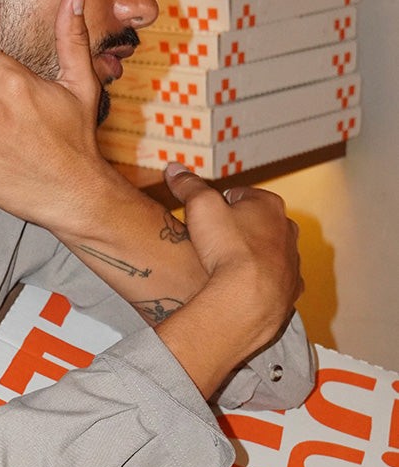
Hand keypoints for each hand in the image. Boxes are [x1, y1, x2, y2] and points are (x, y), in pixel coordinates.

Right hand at [163, 162, 302, 362]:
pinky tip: (243, 287)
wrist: (248, 298)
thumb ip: (188, 185)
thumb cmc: (227, 248)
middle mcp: (287, 229)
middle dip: (239, 228)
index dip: (219, 204)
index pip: (240, 195)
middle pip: (258, 222)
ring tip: (226, 267)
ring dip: (251, 255)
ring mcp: (292, 260)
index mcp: (268, 204)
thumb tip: (174, 168)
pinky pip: (276, 280)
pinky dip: (262, 281)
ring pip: (269, 251)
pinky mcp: (291, 288)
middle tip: (214, 242)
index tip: (205, 216)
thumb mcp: (200, 207)